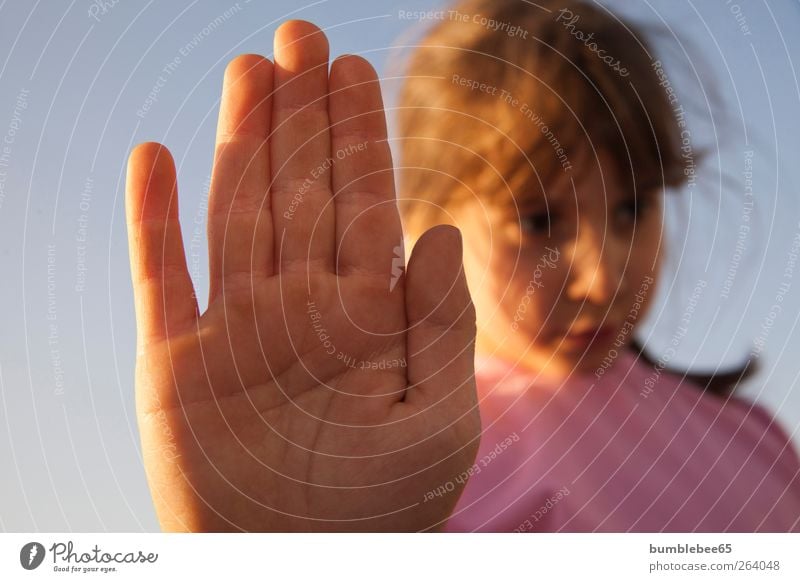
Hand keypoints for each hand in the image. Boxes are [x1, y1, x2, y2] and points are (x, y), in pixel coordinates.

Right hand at [125, 20, 479, 530]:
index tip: (354, 70)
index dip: (359, 135)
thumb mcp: (440, 424)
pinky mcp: (175, 364)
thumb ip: (443, 327)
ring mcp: (236, 328)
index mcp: (366, 317)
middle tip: (302, 33)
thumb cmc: (382, 514)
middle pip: (301, 189)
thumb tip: (437, 231)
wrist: (303, 570)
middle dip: (302, 114)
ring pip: (238, 212)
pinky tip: (155, 156)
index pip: (364, 202)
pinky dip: (153, 219)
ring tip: (249, 71)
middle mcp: (300, 307)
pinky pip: (159, 277)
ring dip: (240, 141)